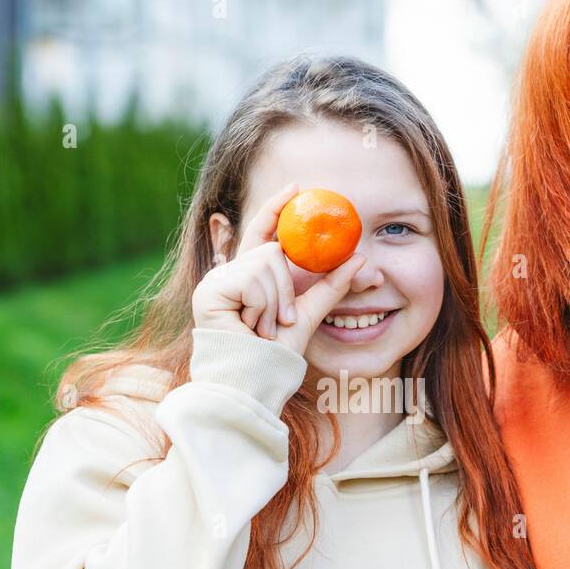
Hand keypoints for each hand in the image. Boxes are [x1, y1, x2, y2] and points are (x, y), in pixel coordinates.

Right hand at [192, 183, 366, 356]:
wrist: (254, 381)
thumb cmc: (274, 356)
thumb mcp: (308, 314)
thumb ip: (330, 286)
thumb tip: (359, 257)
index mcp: (250, 277)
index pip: (263, 233)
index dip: (276, 209)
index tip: (296, 188)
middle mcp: (231, 274)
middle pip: (272, 251)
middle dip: (286, 289)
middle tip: (280, 321)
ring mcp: (217, 280)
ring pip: (266, 262)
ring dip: (276, 302)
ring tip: (263, 328)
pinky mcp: (211, 289)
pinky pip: (253, 277)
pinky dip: (262, 305)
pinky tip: (251, 326)